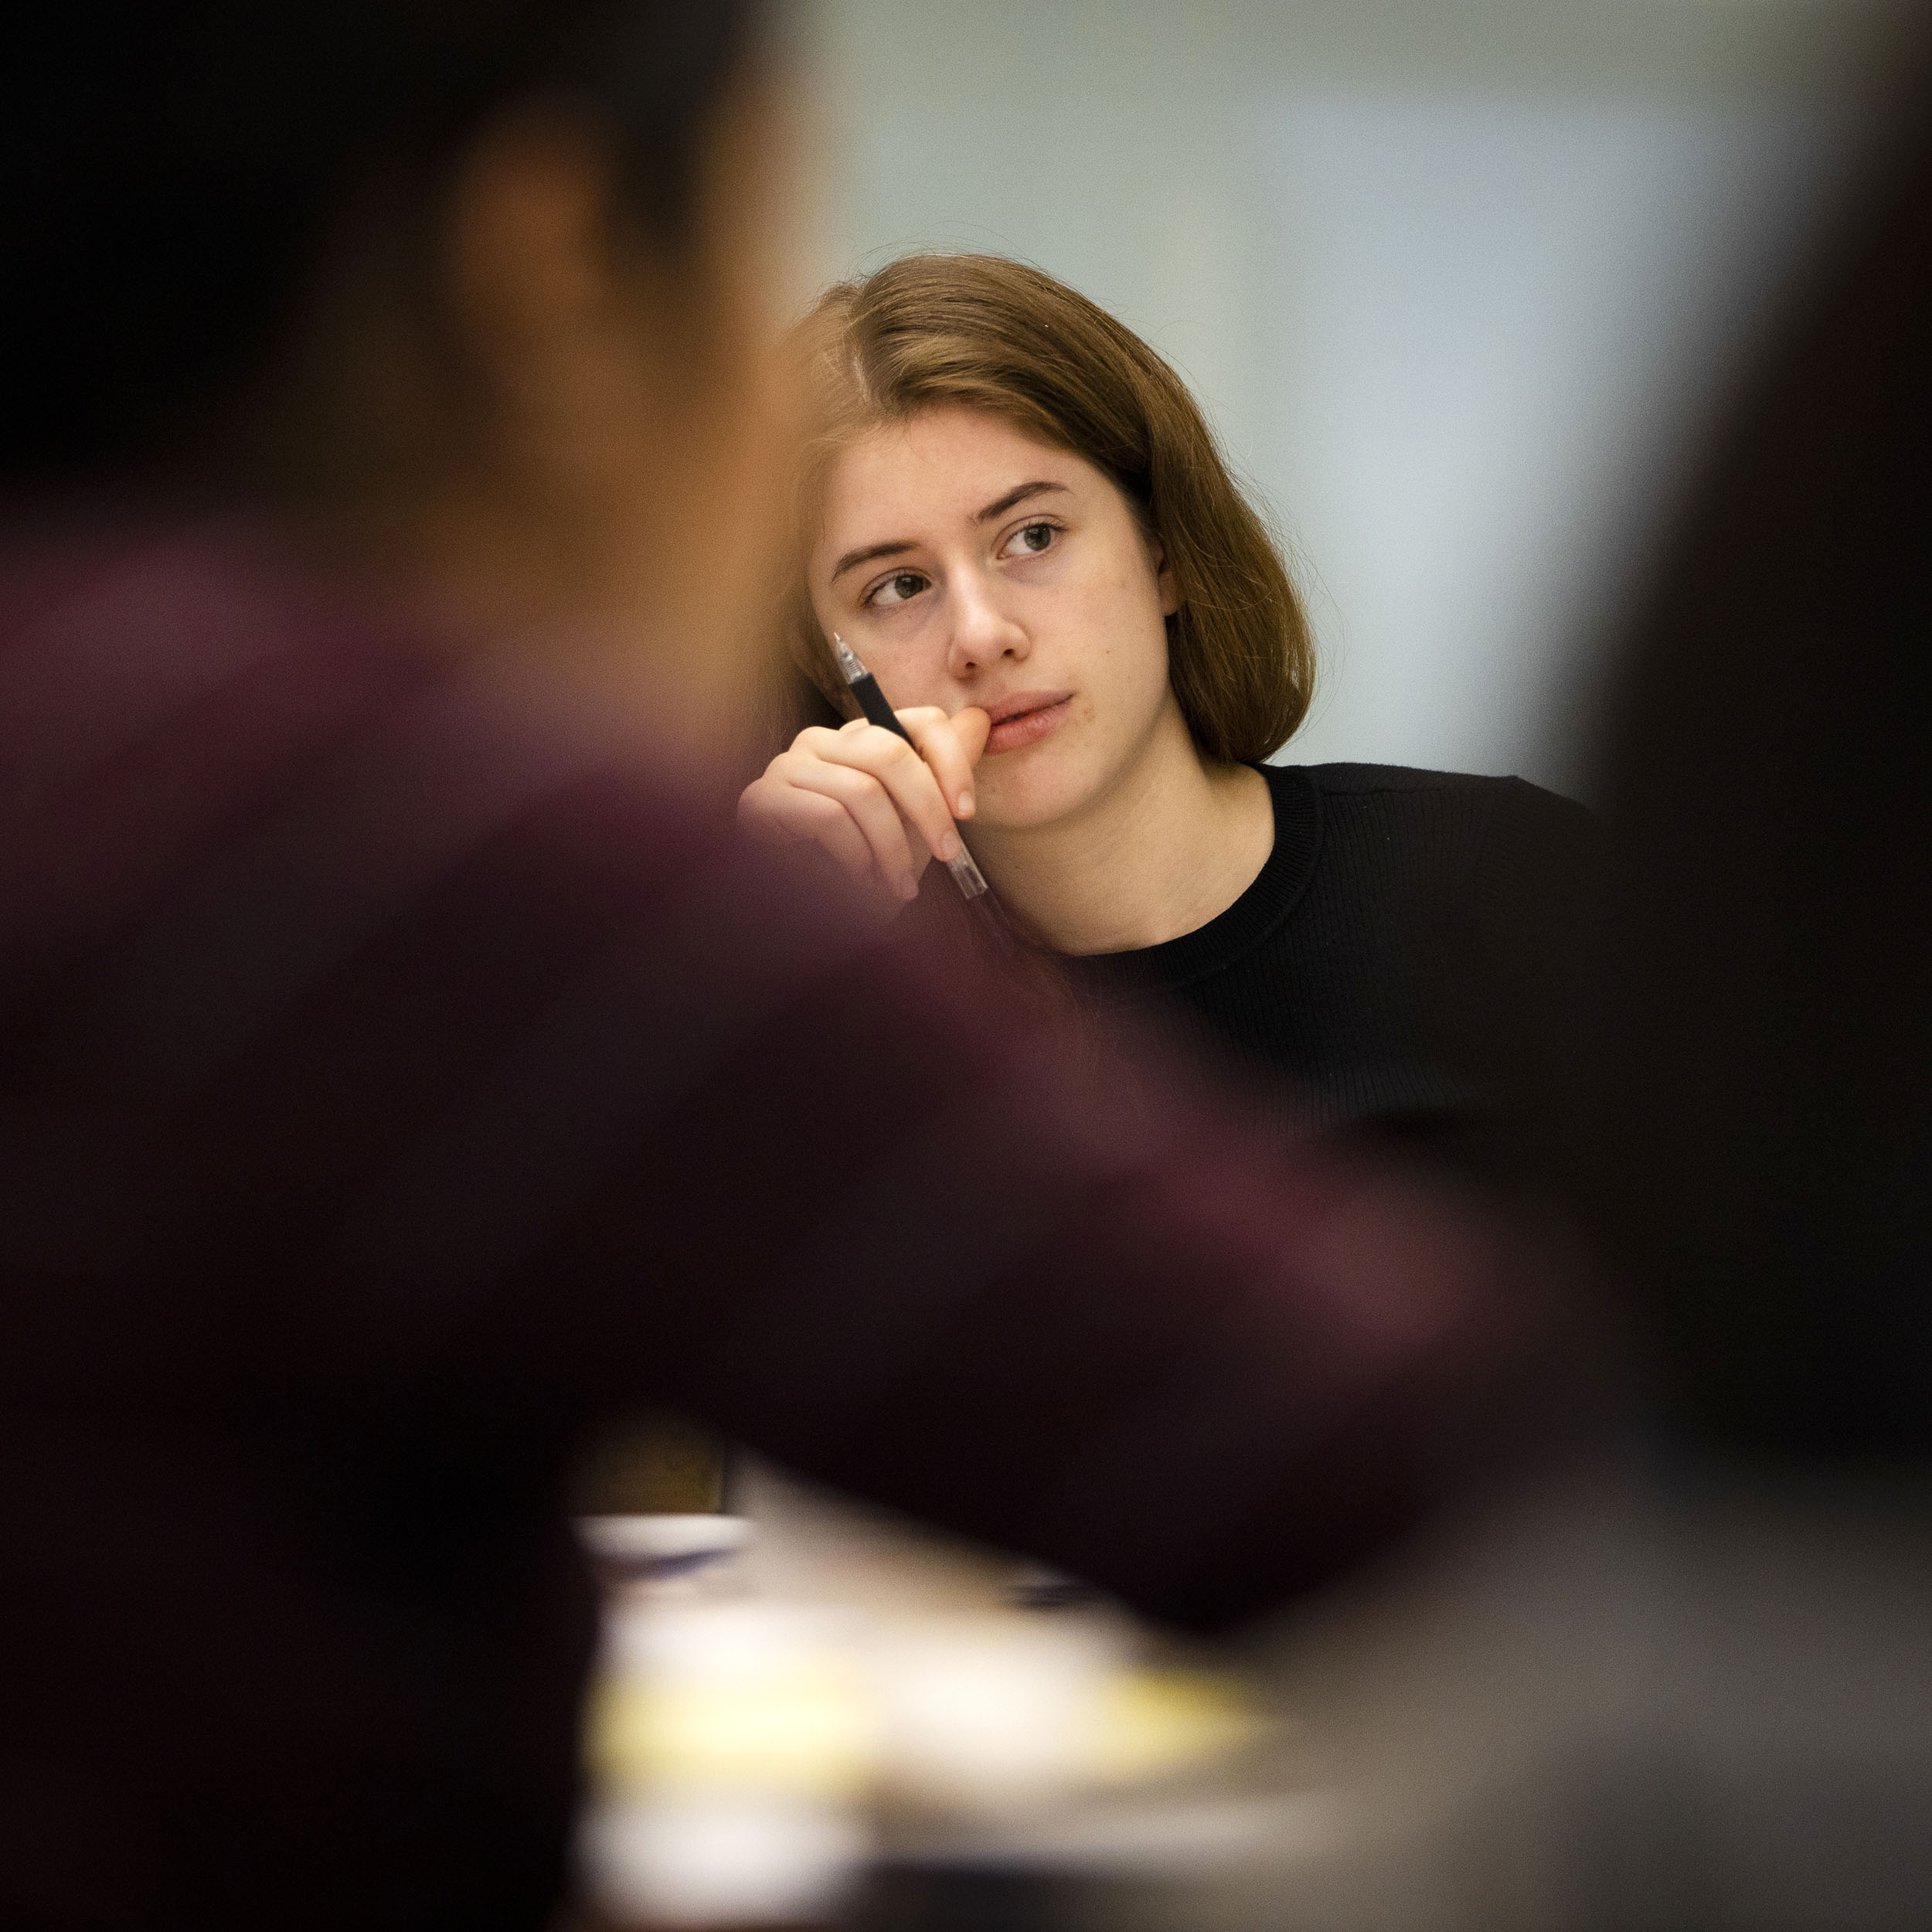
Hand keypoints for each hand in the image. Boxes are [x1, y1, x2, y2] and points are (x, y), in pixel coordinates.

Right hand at [738, 706, 990, 904]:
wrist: (814, 928)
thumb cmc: (865, 875)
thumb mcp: (917, 826)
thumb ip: (942, 773)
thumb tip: (980, 720)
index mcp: (861, 742)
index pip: (918, 720)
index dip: (951, 762)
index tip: (966, 813)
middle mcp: (821, 743)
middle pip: (890, 751)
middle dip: (927, 809)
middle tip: (945, 853)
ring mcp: (786, 767)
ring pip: (861, 791)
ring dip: (890, 849)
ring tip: (897, 884)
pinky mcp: (761, 799)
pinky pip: (827, 816)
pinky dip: (854, 857)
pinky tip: (858, 881)